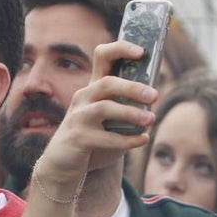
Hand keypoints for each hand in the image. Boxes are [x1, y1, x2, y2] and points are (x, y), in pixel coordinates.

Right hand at [32, 40, 158, 193]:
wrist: (62, 166)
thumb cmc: (91, 141)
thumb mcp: (108, 120)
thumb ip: (125, 107)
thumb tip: (154, 100)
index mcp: (93, 89)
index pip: (102, 56)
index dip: (121, 49)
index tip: (141, 52)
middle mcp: (83, 98)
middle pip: (107, 83)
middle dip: (133, 88)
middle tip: (154, 96)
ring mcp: (78, 118)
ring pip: (105, 108)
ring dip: (131, 113)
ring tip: (150, 120)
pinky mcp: (78, 139)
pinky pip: (106, 138)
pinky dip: (128, 140)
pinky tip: (143, 140)